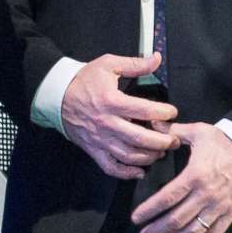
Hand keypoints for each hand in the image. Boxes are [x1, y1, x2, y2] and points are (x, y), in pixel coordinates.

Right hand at [59, 51, 180, 179]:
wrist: (57, 96)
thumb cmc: (84, 80)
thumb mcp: (109, 64)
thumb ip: (135, 64)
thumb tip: (156, 59)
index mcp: (112, 101)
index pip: (145, 110)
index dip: (164, 113)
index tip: (172, 113)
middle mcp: (107, 123)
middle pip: (140, 138)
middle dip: (162, 141)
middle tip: (174, 140)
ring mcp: (100, 139)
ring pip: (128, 155)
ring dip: (149, 157)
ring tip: (161, 152)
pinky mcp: (93, 149)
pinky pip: (111, 167)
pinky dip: (126, 173)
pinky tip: (140, 171)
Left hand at [132, 122, 231, 232]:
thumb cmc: (226, 142)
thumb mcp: (199, 132)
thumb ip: (174, 132)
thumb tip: (153, 125)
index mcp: (195, 175)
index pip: (167, 198)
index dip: (149, 210)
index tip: (136, 218)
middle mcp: (206, 195)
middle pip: (177, 219)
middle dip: (157, 230)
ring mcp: (220, 206)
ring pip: (194, 230)